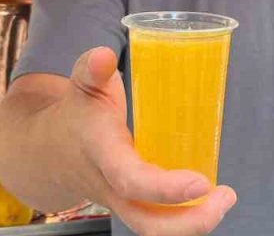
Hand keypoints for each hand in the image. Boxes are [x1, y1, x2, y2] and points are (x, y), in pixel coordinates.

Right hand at [65, 47, 237, 235]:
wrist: (48, 153)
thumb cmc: (76, 113)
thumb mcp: (80, 84)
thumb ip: (93, 68)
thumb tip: (104, 55)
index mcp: (100, 152)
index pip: (130, 179)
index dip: (165, 188)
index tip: (202, 182)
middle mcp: (110, 185)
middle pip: (146, 222)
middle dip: (188, 221)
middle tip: (225, 196)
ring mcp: (120, 201)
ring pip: (152, 230)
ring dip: (193, 224)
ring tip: (224, 199)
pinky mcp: (131, 206)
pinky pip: (157, 223)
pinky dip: (186, 217)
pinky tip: (210, 200)